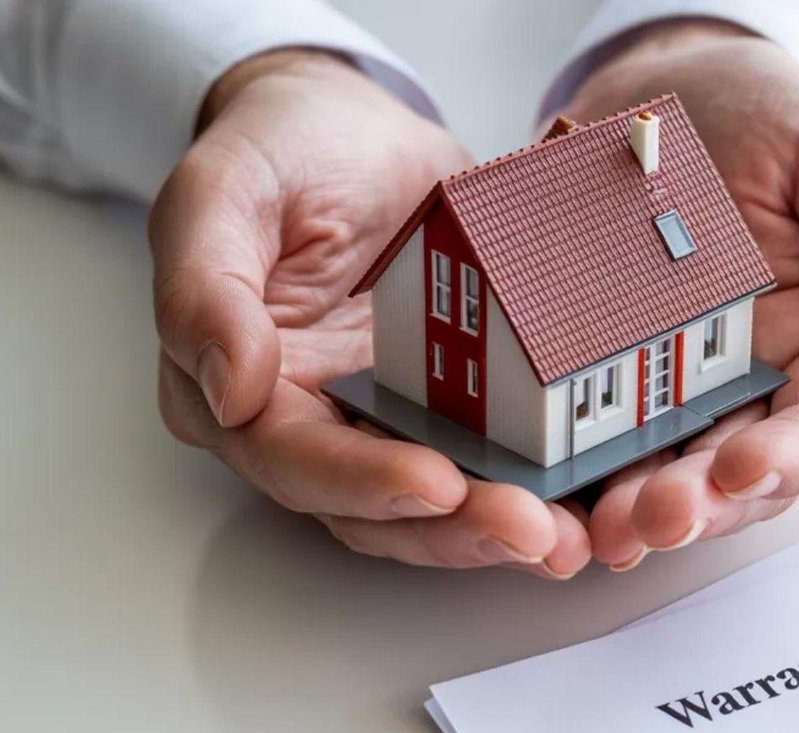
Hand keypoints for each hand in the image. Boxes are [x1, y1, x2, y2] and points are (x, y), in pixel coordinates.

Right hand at [152, 50, 589, 576]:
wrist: (355, 129)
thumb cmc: (280, 152)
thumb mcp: (222, 192)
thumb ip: (206, 287)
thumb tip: (230, 388)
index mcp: (240, 391)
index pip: (293, 460)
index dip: (363, 483)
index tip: (435, 485)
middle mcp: (314, 426)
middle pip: (374, 510)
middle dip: (453, 530)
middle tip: (531, 531)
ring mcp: (390, 422)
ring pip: (438, 508)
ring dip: (502, 531)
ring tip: (569, 538)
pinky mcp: (457, 407)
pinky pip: (497, 462)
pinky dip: (541, 490)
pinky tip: (591, 506)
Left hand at [557, 21, 798, 569]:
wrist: (660, 91)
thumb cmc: (765, 119)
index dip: (791, 460)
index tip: (742, 466)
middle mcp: (750, 390)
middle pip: (737, 477)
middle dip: (699, 507)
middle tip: (654, 519)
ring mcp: (670, 395)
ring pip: (661, 477)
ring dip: (633, 512)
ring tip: (599, 528)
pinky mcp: (595, 385)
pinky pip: (583, 445)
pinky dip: (568, 482)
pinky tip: (545, 501)